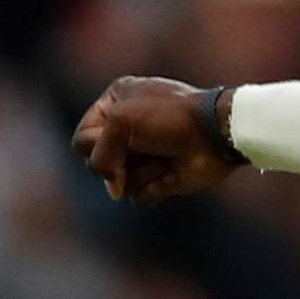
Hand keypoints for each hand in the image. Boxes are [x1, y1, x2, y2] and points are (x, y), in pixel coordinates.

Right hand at [71, 76, 238, 204]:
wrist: (218, 134)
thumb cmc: (171, 118)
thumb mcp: (120, 122)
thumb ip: (98, 156)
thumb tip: (114, 191)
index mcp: (116, 102)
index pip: (82, 138)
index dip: (96, 143)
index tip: (123, 132)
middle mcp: (129, 127)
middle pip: (96, 163)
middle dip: (121, 159)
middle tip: (149, 144)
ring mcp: (146, 154)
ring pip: (117, 183)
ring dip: (142, 172)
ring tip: (166, 156)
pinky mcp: (161, 177)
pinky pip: (138, 196)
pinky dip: (155, 187)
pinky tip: (174, 171)